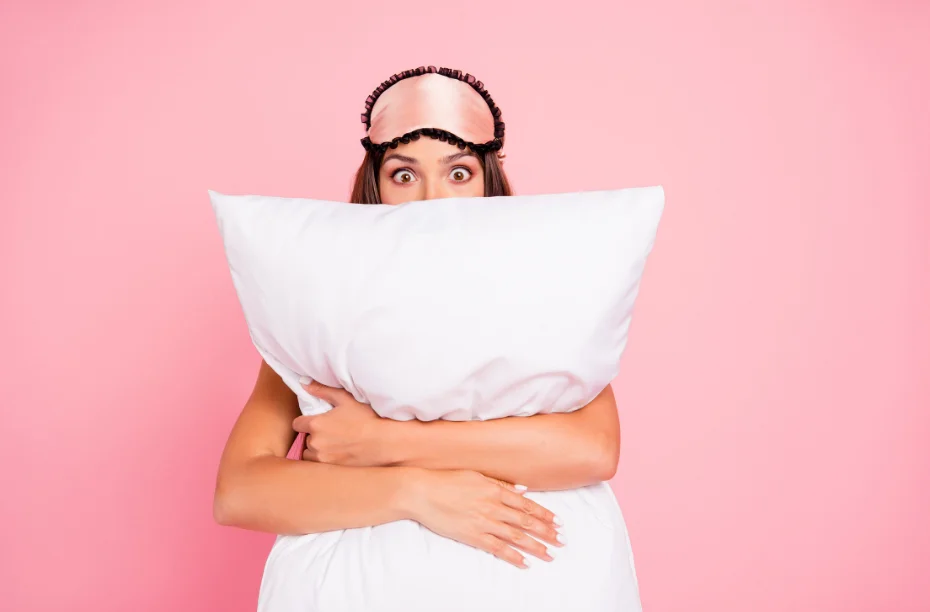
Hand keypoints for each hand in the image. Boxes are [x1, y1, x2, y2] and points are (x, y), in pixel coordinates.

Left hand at [294, 379, 386, 466]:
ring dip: (318, 450)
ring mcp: (323, 458)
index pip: (297, 424)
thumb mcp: (345, 399)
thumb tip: (304, 384)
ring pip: (311, 454)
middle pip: (305, 440)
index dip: (305, 422)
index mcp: (316, 424)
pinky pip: (320, 465)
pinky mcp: (332, 469)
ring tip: (334, 444)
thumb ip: (323, 391)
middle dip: (314, 436)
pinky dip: (326, 460)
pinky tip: (340, 453)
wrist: (384, 442)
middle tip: (330, 432)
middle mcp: (315, 443)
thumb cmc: (367, 418)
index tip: (316, 421)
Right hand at [404, 468, 564, 568]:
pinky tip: (525, 563)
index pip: (526, 504)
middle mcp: (493, 506)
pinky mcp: (473, 536)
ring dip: (535, 546)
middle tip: (562, 540)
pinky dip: (513, 556)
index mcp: (495, 490)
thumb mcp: (476, 475)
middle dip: (546, 532)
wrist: (423, 492)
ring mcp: (484, 522)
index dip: (544, 514)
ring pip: (516, 537)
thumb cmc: (447, 481)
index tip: (557, 522)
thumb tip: (522, 489)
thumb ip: (500, 484)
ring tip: (550, 554)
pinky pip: (498, 548)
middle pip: (526, 522)